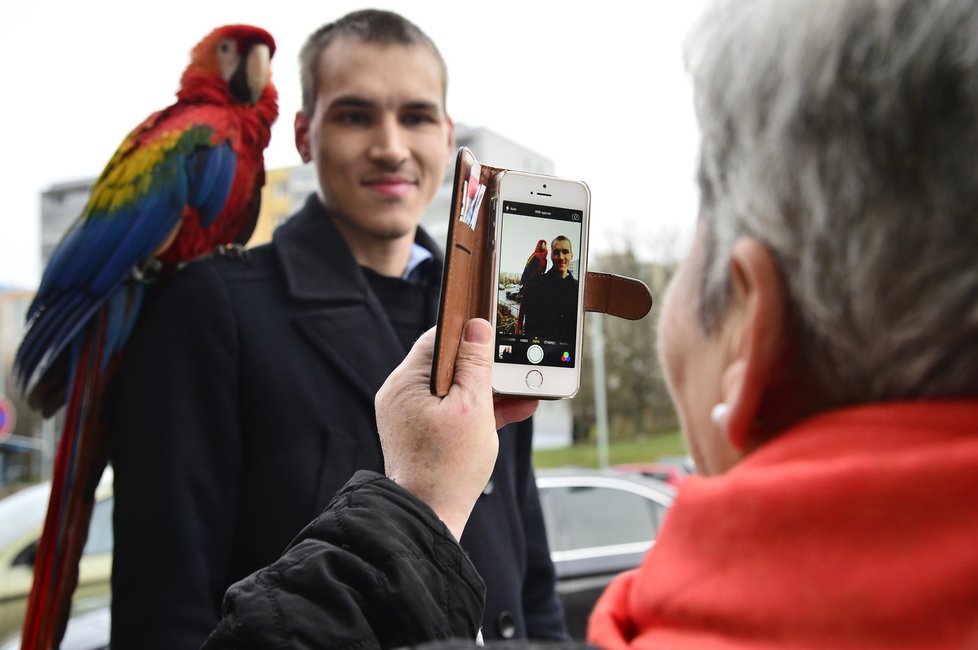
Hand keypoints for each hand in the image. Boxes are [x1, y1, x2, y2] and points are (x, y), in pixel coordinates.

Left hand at [376, 319, 536, 538]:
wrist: (430, 518)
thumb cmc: (448, 468)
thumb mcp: (472, 408)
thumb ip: (476, 365)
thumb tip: (477, 327)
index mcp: (406, 382)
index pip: (439, 338)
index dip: (470, 333)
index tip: (497, 332)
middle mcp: (403, 395)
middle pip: (449, 364)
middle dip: (486, 367)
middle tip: (516, 366)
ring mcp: (412, 415)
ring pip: (454, 389)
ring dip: (489, 390)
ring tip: (523, 391)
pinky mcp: (423, 433)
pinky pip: (453, 411)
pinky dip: (479, 411)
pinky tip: (513, 409)